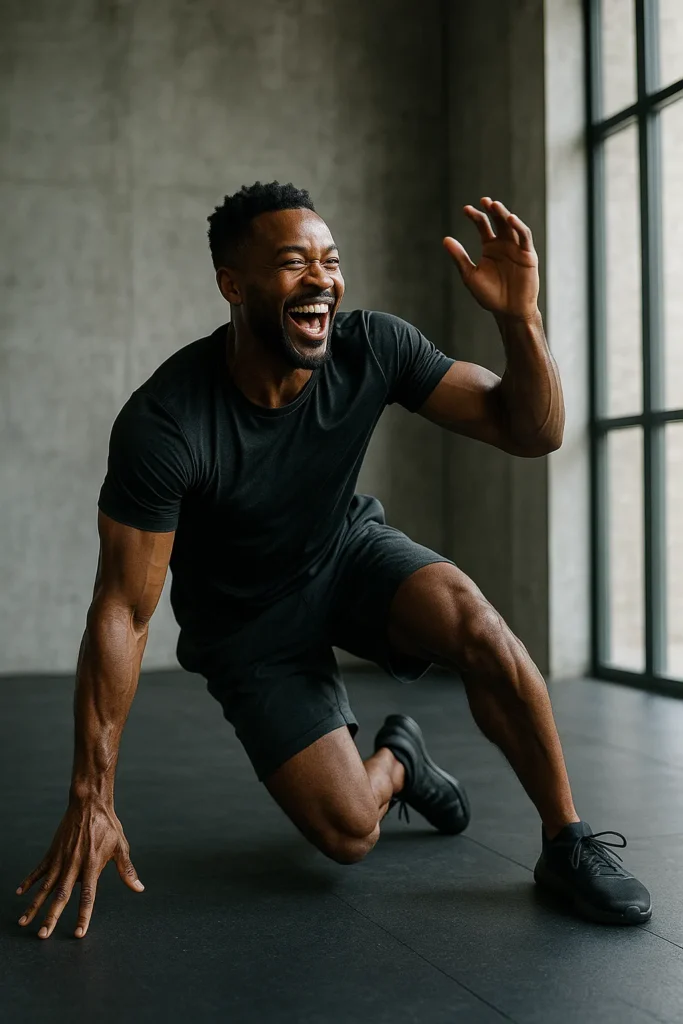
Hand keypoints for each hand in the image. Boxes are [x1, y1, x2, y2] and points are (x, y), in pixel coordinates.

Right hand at [16, 795, 143, 938]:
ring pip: (46, 887)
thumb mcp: (121, 847)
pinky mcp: (52, 852)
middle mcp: (74, 865)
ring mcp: (61, 859)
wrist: (89, 803)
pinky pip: (39, 870)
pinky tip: (20, 893)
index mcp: (92, 865)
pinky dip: (29, 881)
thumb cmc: (108, 825)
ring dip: (34, 905)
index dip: (83, 915)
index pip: (88, 896)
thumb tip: (139, 889)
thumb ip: (127, 871)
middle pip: (61, 896)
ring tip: (24, 922)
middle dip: (51, 917)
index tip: (78, 933)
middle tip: (42, 935)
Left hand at [444, 198, 538, 320]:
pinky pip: (524, 237)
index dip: (475, 216)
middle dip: (492, 210)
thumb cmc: (490, 295)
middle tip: (484, 201)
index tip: (466, 209)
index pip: (482, 226)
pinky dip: (518, 227)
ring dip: (504, 214)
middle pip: (498, 221)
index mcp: (490, 247)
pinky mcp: (528, 255)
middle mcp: (504, 244)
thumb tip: (445, 240)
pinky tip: (510, 219)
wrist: (508, 311)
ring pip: (511, 226)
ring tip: (494, 205)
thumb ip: (459, 257)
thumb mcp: (470, 275)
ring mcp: (517, 248)